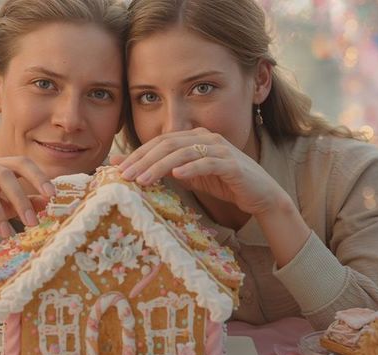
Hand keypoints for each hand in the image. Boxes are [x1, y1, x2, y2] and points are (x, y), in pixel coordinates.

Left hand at [115, 128, 284, 216]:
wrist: (260, 194)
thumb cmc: (222, 183)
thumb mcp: (188, 176)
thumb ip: (163, 170)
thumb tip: (129, 167)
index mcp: (194, 137)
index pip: (160, 141)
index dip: (137, 154)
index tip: (117, 169)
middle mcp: (206, 137)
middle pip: (167, 143)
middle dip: (143, 159)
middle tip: (124, 175)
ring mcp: (220, 149)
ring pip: (183, 152)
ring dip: (159, 166)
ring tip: (142, 179)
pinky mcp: (232, 165)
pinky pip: (208, 163)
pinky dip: (191, 168)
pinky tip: (176, 175)